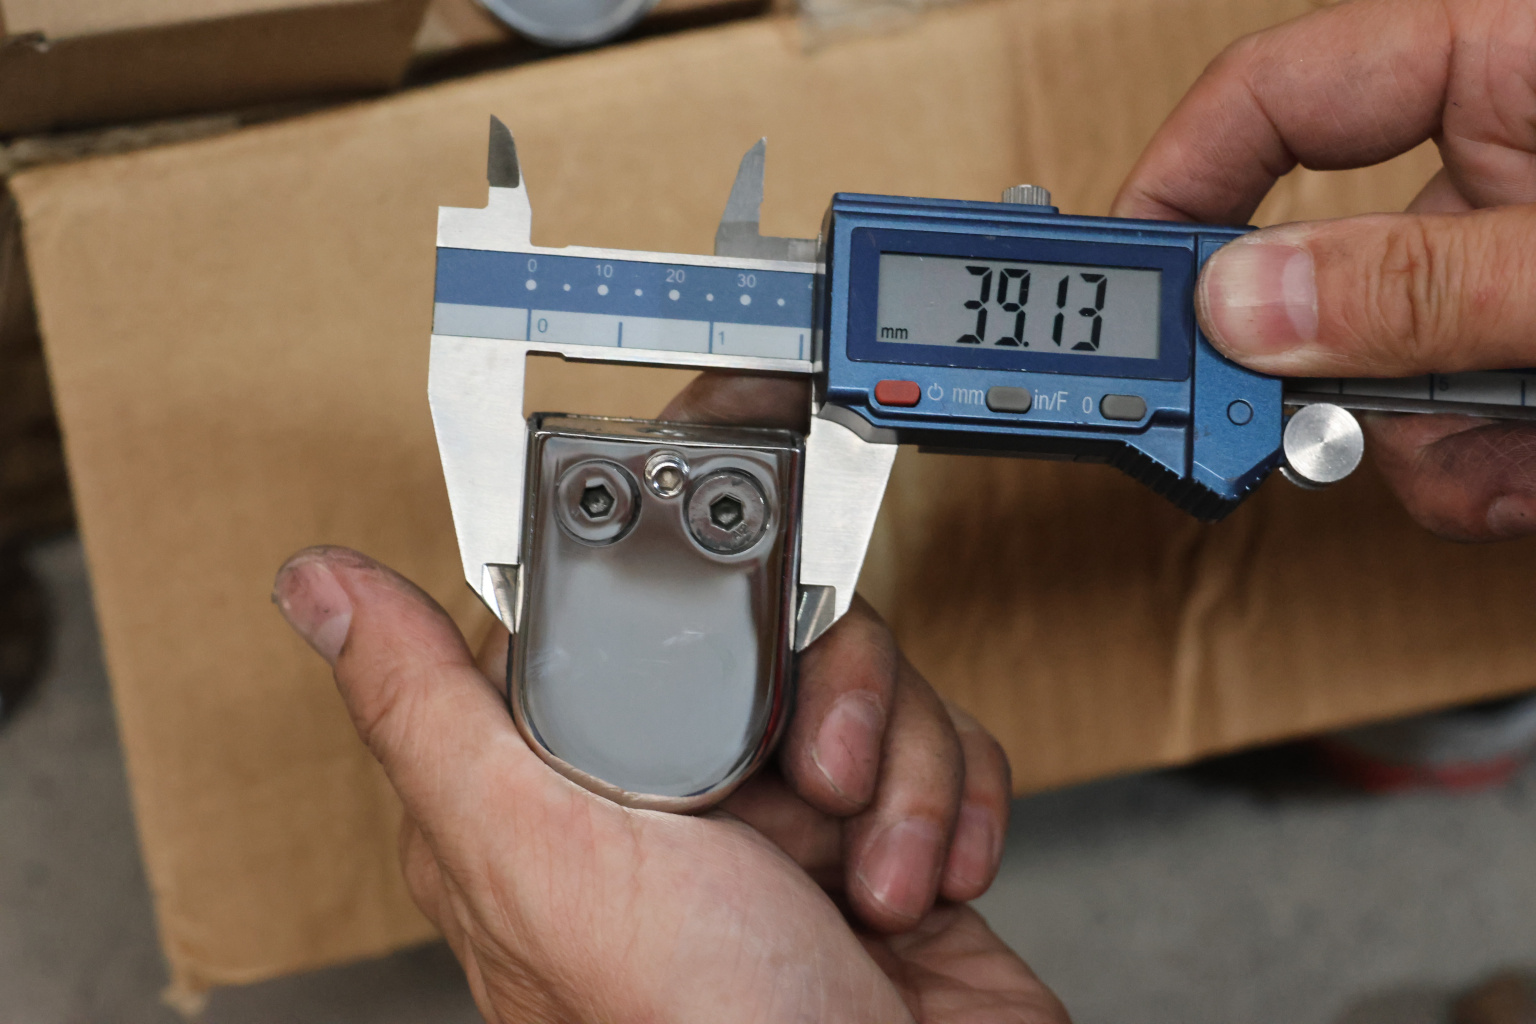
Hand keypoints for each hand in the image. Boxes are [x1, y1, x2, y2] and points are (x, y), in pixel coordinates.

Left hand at [268, 373, 1068, 1022]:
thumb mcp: (541, 855)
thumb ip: (429, 712)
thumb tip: (319, 588)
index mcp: (566, 794)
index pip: (612, 620)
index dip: (672, 594)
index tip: (728, 583)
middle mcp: (676, 805)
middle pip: (762, 632)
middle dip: (826, 692)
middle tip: (817, 776)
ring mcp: (787, 828)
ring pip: (865, 680)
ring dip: (899, 769)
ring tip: (870, 870)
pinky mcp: (884, 840)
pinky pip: (940, 746)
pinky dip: (955, 803)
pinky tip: (925, 881)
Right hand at [1113, 0, 1535, 539]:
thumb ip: (1420, 285)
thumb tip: (1238, 311)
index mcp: (1500, 60)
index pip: (1275, 95)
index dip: (1177, 184)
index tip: (1113, 290)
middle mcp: (1494, 154)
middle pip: (1311, 265)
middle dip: (1307, 377)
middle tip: (1269, 436)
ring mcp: (1509, 255)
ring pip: (1378, 366)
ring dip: (1418, 450)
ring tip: (1504, 471)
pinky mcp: (1527, 336)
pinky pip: (1451, 415)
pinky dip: (1476, 467)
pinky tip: (1526, 475)